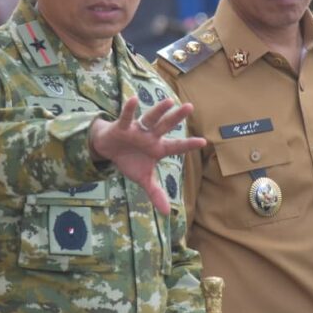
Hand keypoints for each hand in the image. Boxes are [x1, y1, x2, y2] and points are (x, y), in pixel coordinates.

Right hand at [88, 96, 204, 213]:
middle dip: (177, 117)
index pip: (176, 147)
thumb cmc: (130, 160)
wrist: (108, 149)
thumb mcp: (143, 178)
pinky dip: (129, 110)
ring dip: (158, 110)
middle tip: (190, 106)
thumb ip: (155, 192)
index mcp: (158, 148)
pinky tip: (134, 99)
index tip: (204, 141)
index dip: (188, 144)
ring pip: (150, 118)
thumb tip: (166, 213)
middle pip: (166, 125)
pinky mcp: (122, 127)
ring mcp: (137, 130)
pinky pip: (126, 118)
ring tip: (168, 101)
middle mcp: (150, 136)